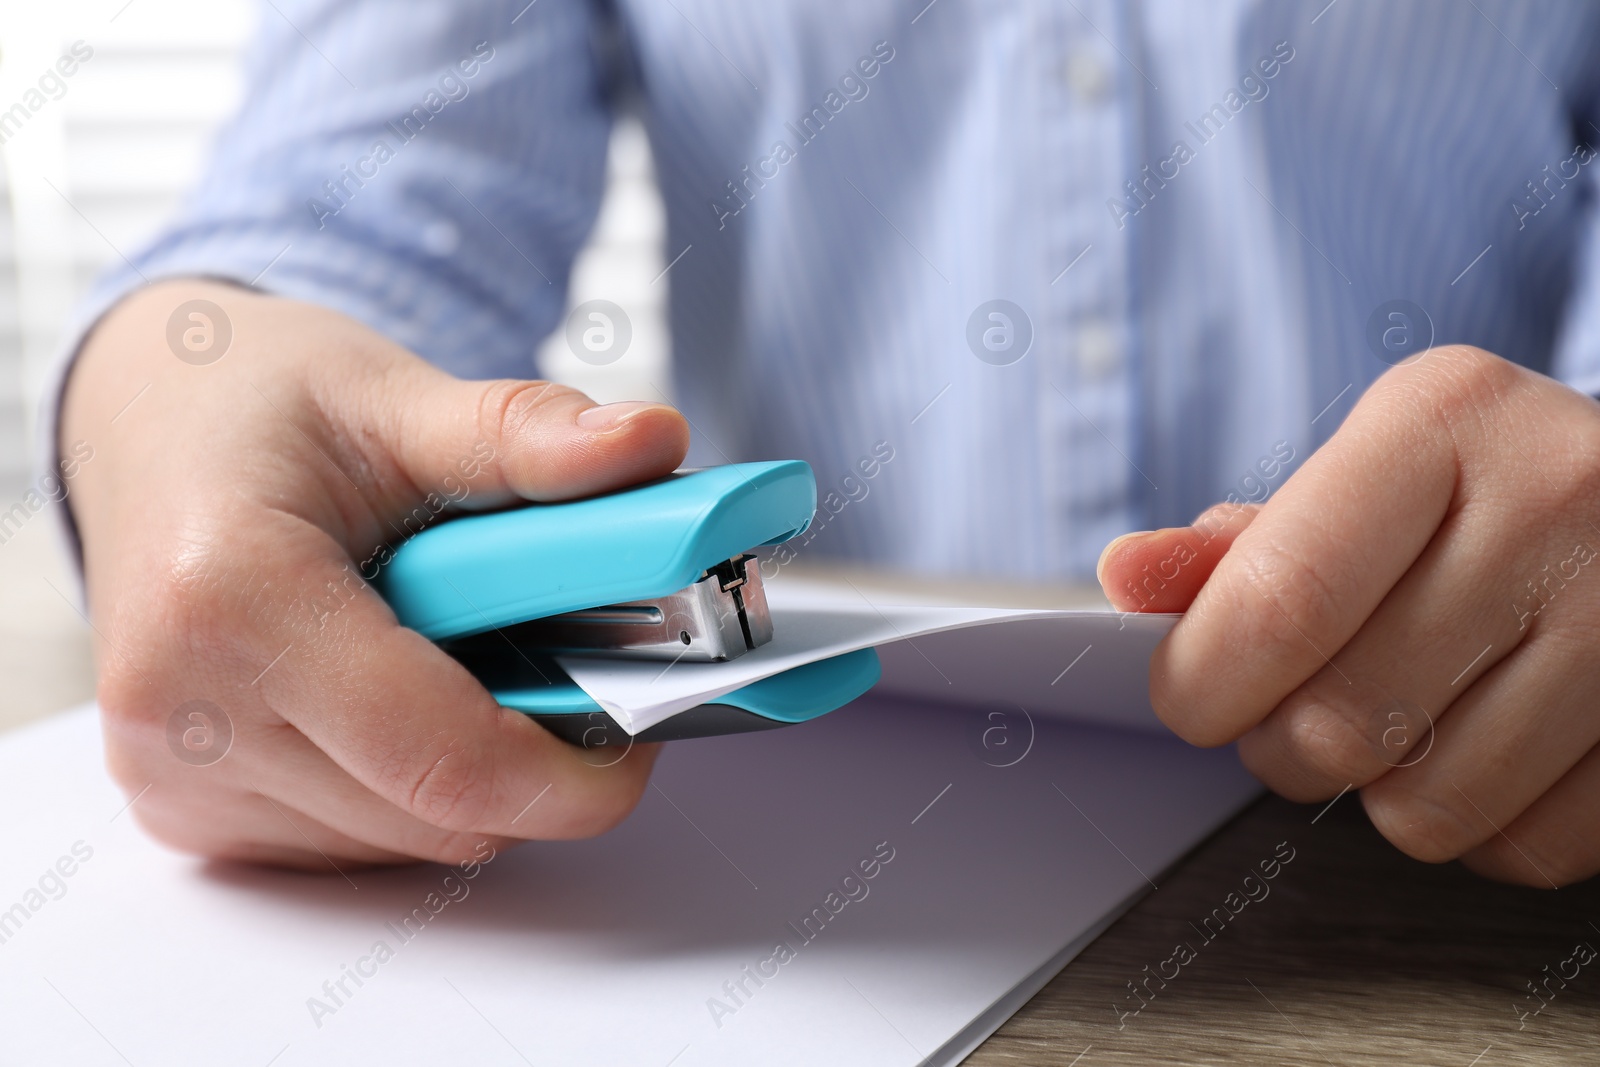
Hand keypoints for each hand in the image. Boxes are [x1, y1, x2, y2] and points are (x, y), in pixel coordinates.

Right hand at [63, 280, 687, 867]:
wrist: (143, 426)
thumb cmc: (258, 407)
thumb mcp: (398, 396)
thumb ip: (528, 433)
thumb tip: (650, 440)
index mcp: (231, 598)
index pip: (445, 758)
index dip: (576, 770)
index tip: (645, 723)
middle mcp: (184, 713)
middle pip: (440, 812)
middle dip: (537, 756)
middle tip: (569, 654)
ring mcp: (177, 777)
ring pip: (409, 839)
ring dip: (476, 771)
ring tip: (471, 651)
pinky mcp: (188, 811)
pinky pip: (358, 842)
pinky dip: (415, 786)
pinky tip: (405, 690)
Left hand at [1097, 346, 1599, 886]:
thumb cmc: (1476, 492)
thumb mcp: (1362, 476)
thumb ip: (1240, 544)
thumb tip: (1128, 578)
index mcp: (1446, 418)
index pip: (1283, 599)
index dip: (1204, 682)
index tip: (1188, 699)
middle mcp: (1558, 500)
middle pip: (1343, 721)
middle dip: (1278, 747)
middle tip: (1290, 713)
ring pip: (1428, 808)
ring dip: (1377, 795)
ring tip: (1397, 724)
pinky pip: (1523, 847)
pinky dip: (1477, 828)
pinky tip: (1482, 752)